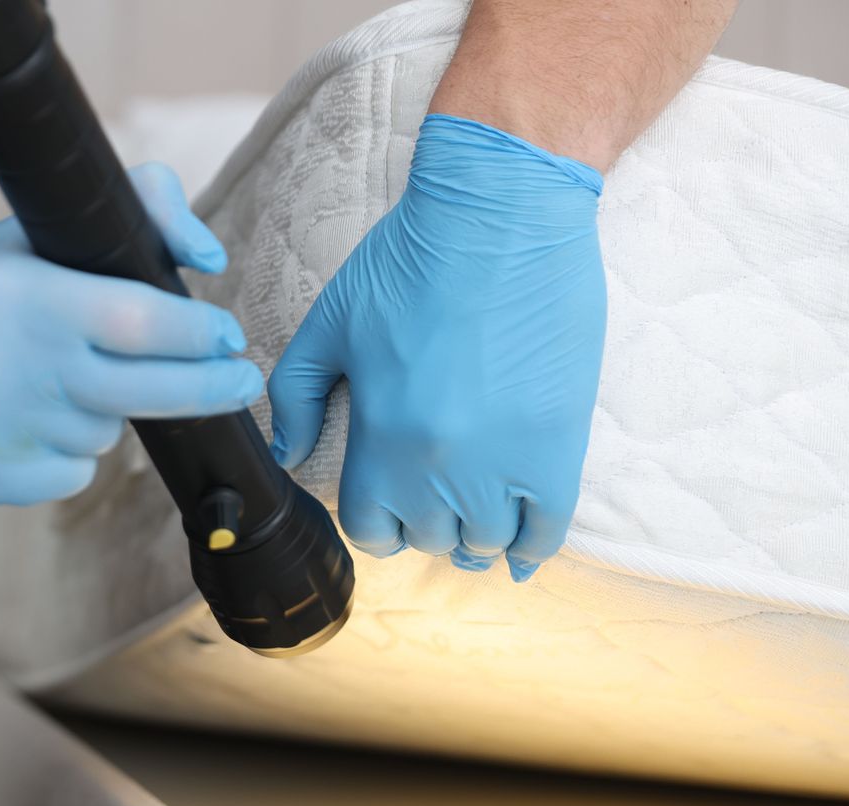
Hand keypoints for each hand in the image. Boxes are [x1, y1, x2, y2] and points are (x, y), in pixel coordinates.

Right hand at [0, 163, 261, 505]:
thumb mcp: (34, 230)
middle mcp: (6, 368)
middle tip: (238, 380)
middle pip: (143, 393)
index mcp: (23, 298)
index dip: (196, 333)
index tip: (226, 335)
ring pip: (105, 433)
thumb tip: (208, 257)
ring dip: (110, 410)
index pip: (138, 321)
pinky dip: (71, 450)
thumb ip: (135, 207)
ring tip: (62, 380)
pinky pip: (71, 473)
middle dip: (207, 387)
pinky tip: (30, 418)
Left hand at [267, 114, 605, 580]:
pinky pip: (549, 528)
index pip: (370, 528)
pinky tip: (519, 550)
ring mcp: (506, 460)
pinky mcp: (561, 443)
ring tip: (471, 514)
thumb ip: (297, 394)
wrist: (504, 213)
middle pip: (428, 539)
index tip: (382, 501)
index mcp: (383, 438)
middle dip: (423, 524)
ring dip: (475, 534)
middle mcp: (442, 465)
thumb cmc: (410, 261)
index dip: (373, 521)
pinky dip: (532, 547)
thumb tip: (287, 452)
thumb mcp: (330, 323)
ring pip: (486, 541)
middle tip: (428, 495)